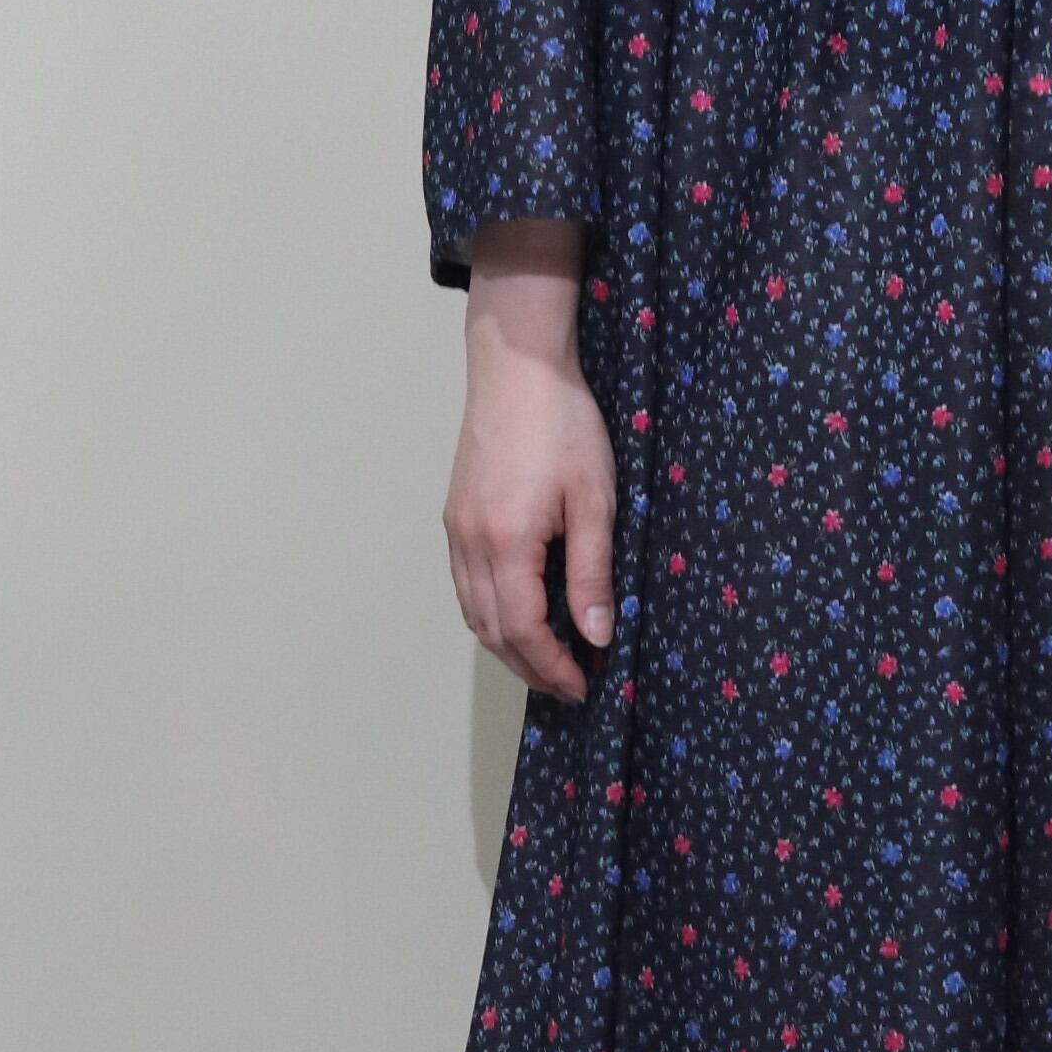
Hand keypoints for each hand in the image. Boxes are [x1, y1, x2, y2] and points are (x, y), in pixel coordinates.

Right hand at [443, 219, 615, 703]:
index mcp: (506, 542)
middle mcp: (470, 542)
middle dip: (530, 665)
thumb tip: (596, 633)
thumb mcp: (595, 501)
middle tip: (570, 683)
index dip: (552, 666)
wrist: (518, 367)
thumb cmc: (563, 424)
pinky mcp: (455, 516)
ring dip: (508, 644)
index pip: (522, 630)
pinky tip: (520, 613)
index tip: (583, 684)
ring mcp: (456, 529)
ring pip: (472, 612)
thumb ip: (592, 573)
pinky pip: (465, 584)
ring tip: (548, 658)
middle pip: (491, 630)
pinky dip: (491, 613)